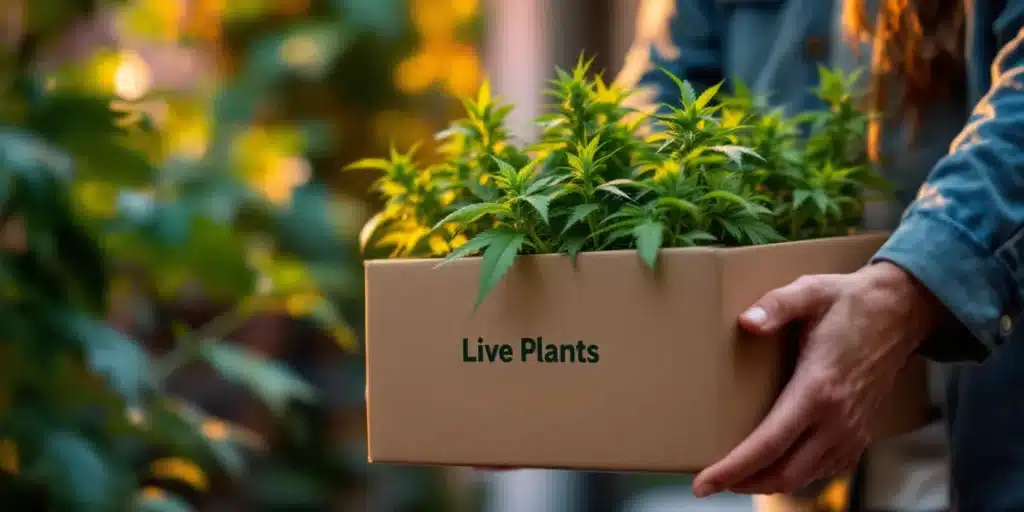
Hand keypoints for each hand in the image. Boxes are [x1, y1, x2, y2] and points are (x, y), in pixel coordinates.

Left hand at [691, 261, 942, 496]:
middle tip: (710, 482)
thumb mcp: (811, 291)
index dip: (733, 468)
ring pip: (805, 476)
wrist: (901, 312)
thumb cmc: (849, 301)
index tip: (703, 484)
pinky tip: (777, 465)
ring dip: (768, 482)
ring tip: (736, 475)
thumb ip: (776, 304)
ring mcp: (853, 430)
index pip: (768, 444)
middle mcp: (837, 419)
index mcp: (818, 389)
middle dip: (744, 483)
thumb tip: (747, 322)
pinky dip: (797, 474)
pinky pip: (826, 468)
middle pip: (784, 473)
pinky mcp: (861, 432)